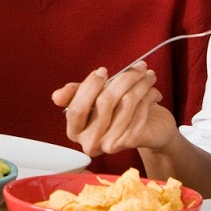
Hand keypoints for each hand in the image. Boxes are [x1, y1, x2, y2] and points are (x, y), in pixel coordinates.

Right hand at [54, 66, 175, 156]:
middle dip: (123, 79)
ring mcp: (110, 144)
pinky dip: (148, 97)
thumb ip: (78, 94)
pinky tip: (153, 91)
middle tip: (138, 66)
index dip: (89, 87)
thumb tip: (57, 96)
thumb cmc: (118, 111)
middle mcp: (90, 142)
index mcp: (75, 131)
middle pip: (104, 102)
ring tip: (148, 75)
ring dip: (140, 85)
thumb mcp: (95, 99)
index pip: (77, 108)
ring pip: (125, 104)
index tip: (103, 71)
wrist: (150, 131)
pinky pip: (139, 111)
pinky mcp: (131, 141)